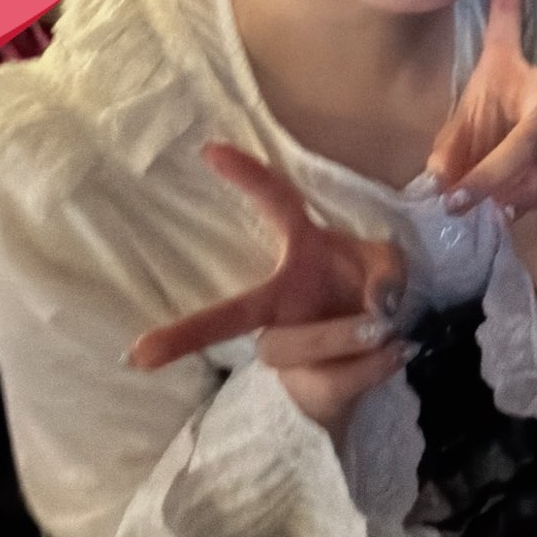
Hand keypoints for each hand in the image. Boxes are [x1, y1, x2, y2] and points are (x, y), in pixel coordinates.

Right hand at [126, 144, 410, 441]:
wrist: (383, 351)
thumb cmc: (374, 290)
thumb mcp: (392, 268)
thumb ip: (389, 272)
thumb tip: (376, 302)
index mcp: (302, 253)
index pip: (274, 204)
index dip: (246, 176)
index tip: (209, 151)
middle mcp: (282, 300)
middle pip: (233, 315)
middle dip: (189, 332)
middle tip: (140, 354)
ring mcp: (288, 344)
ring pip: (301, 343)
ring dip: (348, 336)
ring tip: (386, 331)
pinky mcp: (305, 385)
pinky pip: (333, 379)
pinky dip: (373, 366)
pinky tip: (395, 352)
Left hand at [425, 0, 536, 215]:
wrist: (513, 186)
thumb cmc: (481, 140)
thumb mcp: (456, 135)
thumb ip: (448, 151)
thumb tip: (443, 175)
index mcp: (506, 62)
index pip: (507, 8)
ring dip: (503, 180)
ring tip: (477, 200)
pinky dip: (518, 198)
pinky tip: (506, 206)